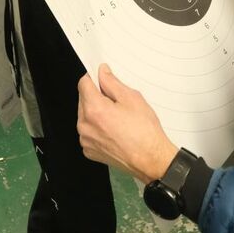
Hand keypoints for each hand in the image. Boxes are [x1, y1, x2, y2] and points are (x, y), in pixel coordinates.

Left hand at [78, 64, 177, 181]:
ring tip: (117, 118)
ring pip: (85, 116)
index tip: (102, 79)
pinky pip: (88, 132)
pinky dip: (97, 128)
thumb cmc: (144, 132)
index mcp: (94, 110)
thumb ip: (112, 83)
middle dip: (97, 96)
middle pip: (83, 100)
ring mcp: (86, 140)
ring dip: (96, 112)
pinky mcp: (89, 150)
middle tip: (117, 102)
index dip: (94, 78)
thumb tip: (102, 73)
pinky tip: (114, 130)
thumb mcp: (131, 98)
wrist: (150, 159)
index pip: (83, 84)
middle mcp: (85, 126)